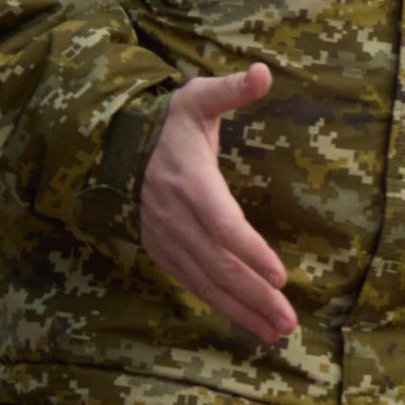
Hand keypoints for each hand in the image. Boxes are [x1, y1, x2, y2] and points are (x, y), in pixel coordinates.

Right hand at [140, 64, 295, 341]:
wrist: (114, 146)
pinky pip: (194, 285)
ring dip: (243, 309)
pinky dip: (222, 307)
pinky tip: (252, 324)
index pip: (222, 223)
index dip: (250, 251)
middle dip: (255, 295)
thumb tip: (262, 72)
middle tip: (290, 320)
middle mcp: (175, 217)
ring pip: (207, 282)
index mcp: (189, 181)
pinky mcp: (163, 252)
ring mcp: (166, 239)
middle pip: (219, 264)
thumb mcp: (197, 98)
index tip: (280, 275)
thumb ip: (231, 90)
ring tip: (280, 332)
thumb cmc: (169, 122)